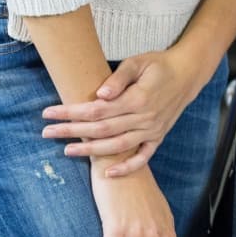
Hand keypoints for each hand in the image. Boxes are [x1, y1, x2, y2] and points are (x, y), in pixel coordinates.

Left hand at [43, 47, 208, 175]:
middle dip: (72, 132)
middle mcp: (145, 117)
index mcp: (138, 98)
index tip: (48, 113)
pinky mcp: (158, 136)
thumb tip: (100, 94)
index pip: (97, 110)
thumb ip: (119, 78)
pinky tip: (108, 174)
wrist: (188, 73)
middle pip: (102, 130)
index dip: (71, 112)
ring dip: (91, 151)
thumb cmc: (159, 65)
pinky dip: (127, 168)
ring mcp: (152, 129)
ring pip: (118, 146)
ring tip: (67, 150)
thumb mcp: (138, 62)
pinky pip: (143, 157)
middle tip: (47, 132)